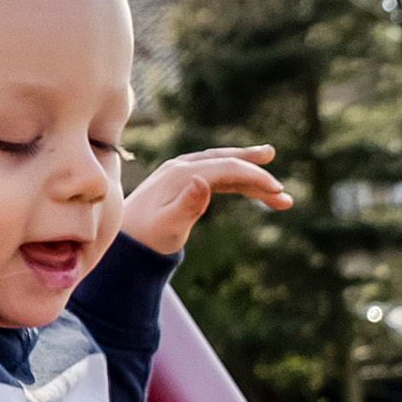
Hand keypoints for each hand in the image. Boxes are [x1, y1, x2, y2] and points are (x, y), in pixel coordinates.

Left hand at [118, 144, 289, 252]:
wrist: (122, 241)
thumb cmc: (146, 237)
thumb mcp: (167, 226)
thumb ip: (186, 206)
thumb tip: (203, 182)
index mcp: (182, 174)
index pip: (227, 168)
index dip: (256, 177)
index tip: (279, 192)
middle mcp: (182, 167)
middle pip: (227, 161)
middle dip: (256, 169)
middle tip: (279, 176)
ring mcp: (181, 173)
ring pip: (223, 169)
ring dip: (250, 179)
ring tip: (275, 193)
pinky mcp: (181, 183)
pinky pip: (215, 177)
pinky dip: (236, 182)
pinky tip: (249, 189)